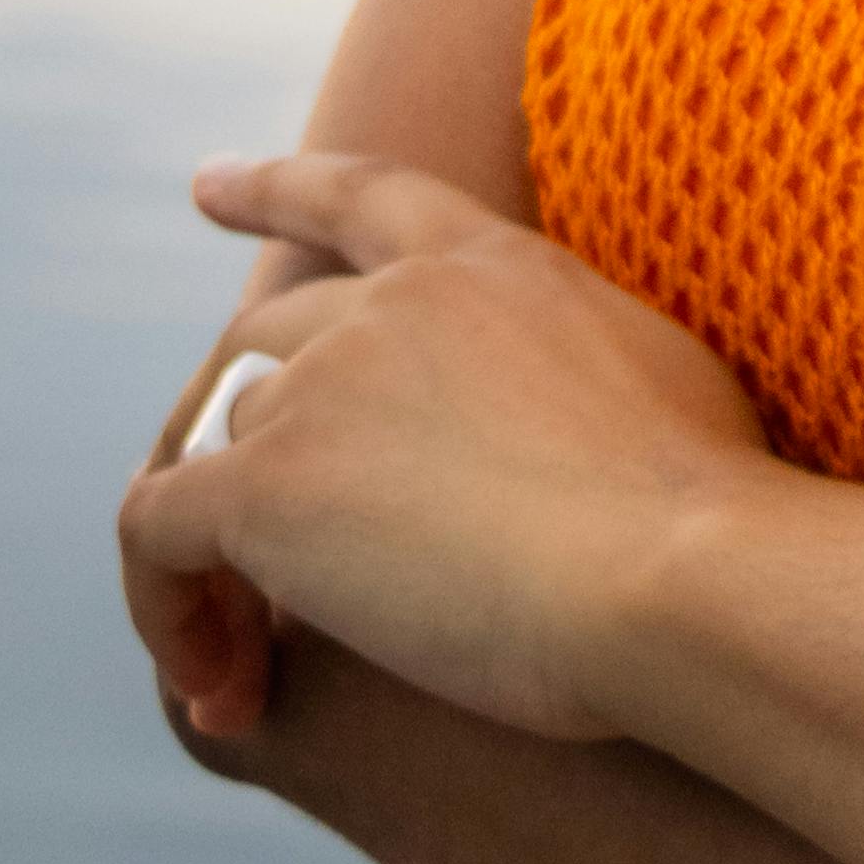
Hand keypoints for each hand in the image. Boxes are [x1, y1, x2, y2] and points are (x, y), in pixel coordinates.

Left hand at [117, 152, 782, 750]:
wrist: (675, 564)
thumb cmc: (708, 499)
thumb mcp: (660, 375)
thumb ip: (588, 364)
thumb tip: (600, 409)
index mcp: (490, 265)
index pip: (358, 194)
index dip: (274, 186)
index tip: (205, 183)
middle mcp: (394, 301)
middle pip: (261, 343)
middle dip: (238, 428)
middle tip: (242, 543)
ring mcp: (323, 385)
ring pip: (214, 442)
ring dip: (222, 544)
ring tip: (252, 655)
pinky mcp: (267, 489)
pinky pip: (156, 531)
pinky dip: (165, 605)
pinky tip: (223, 681)